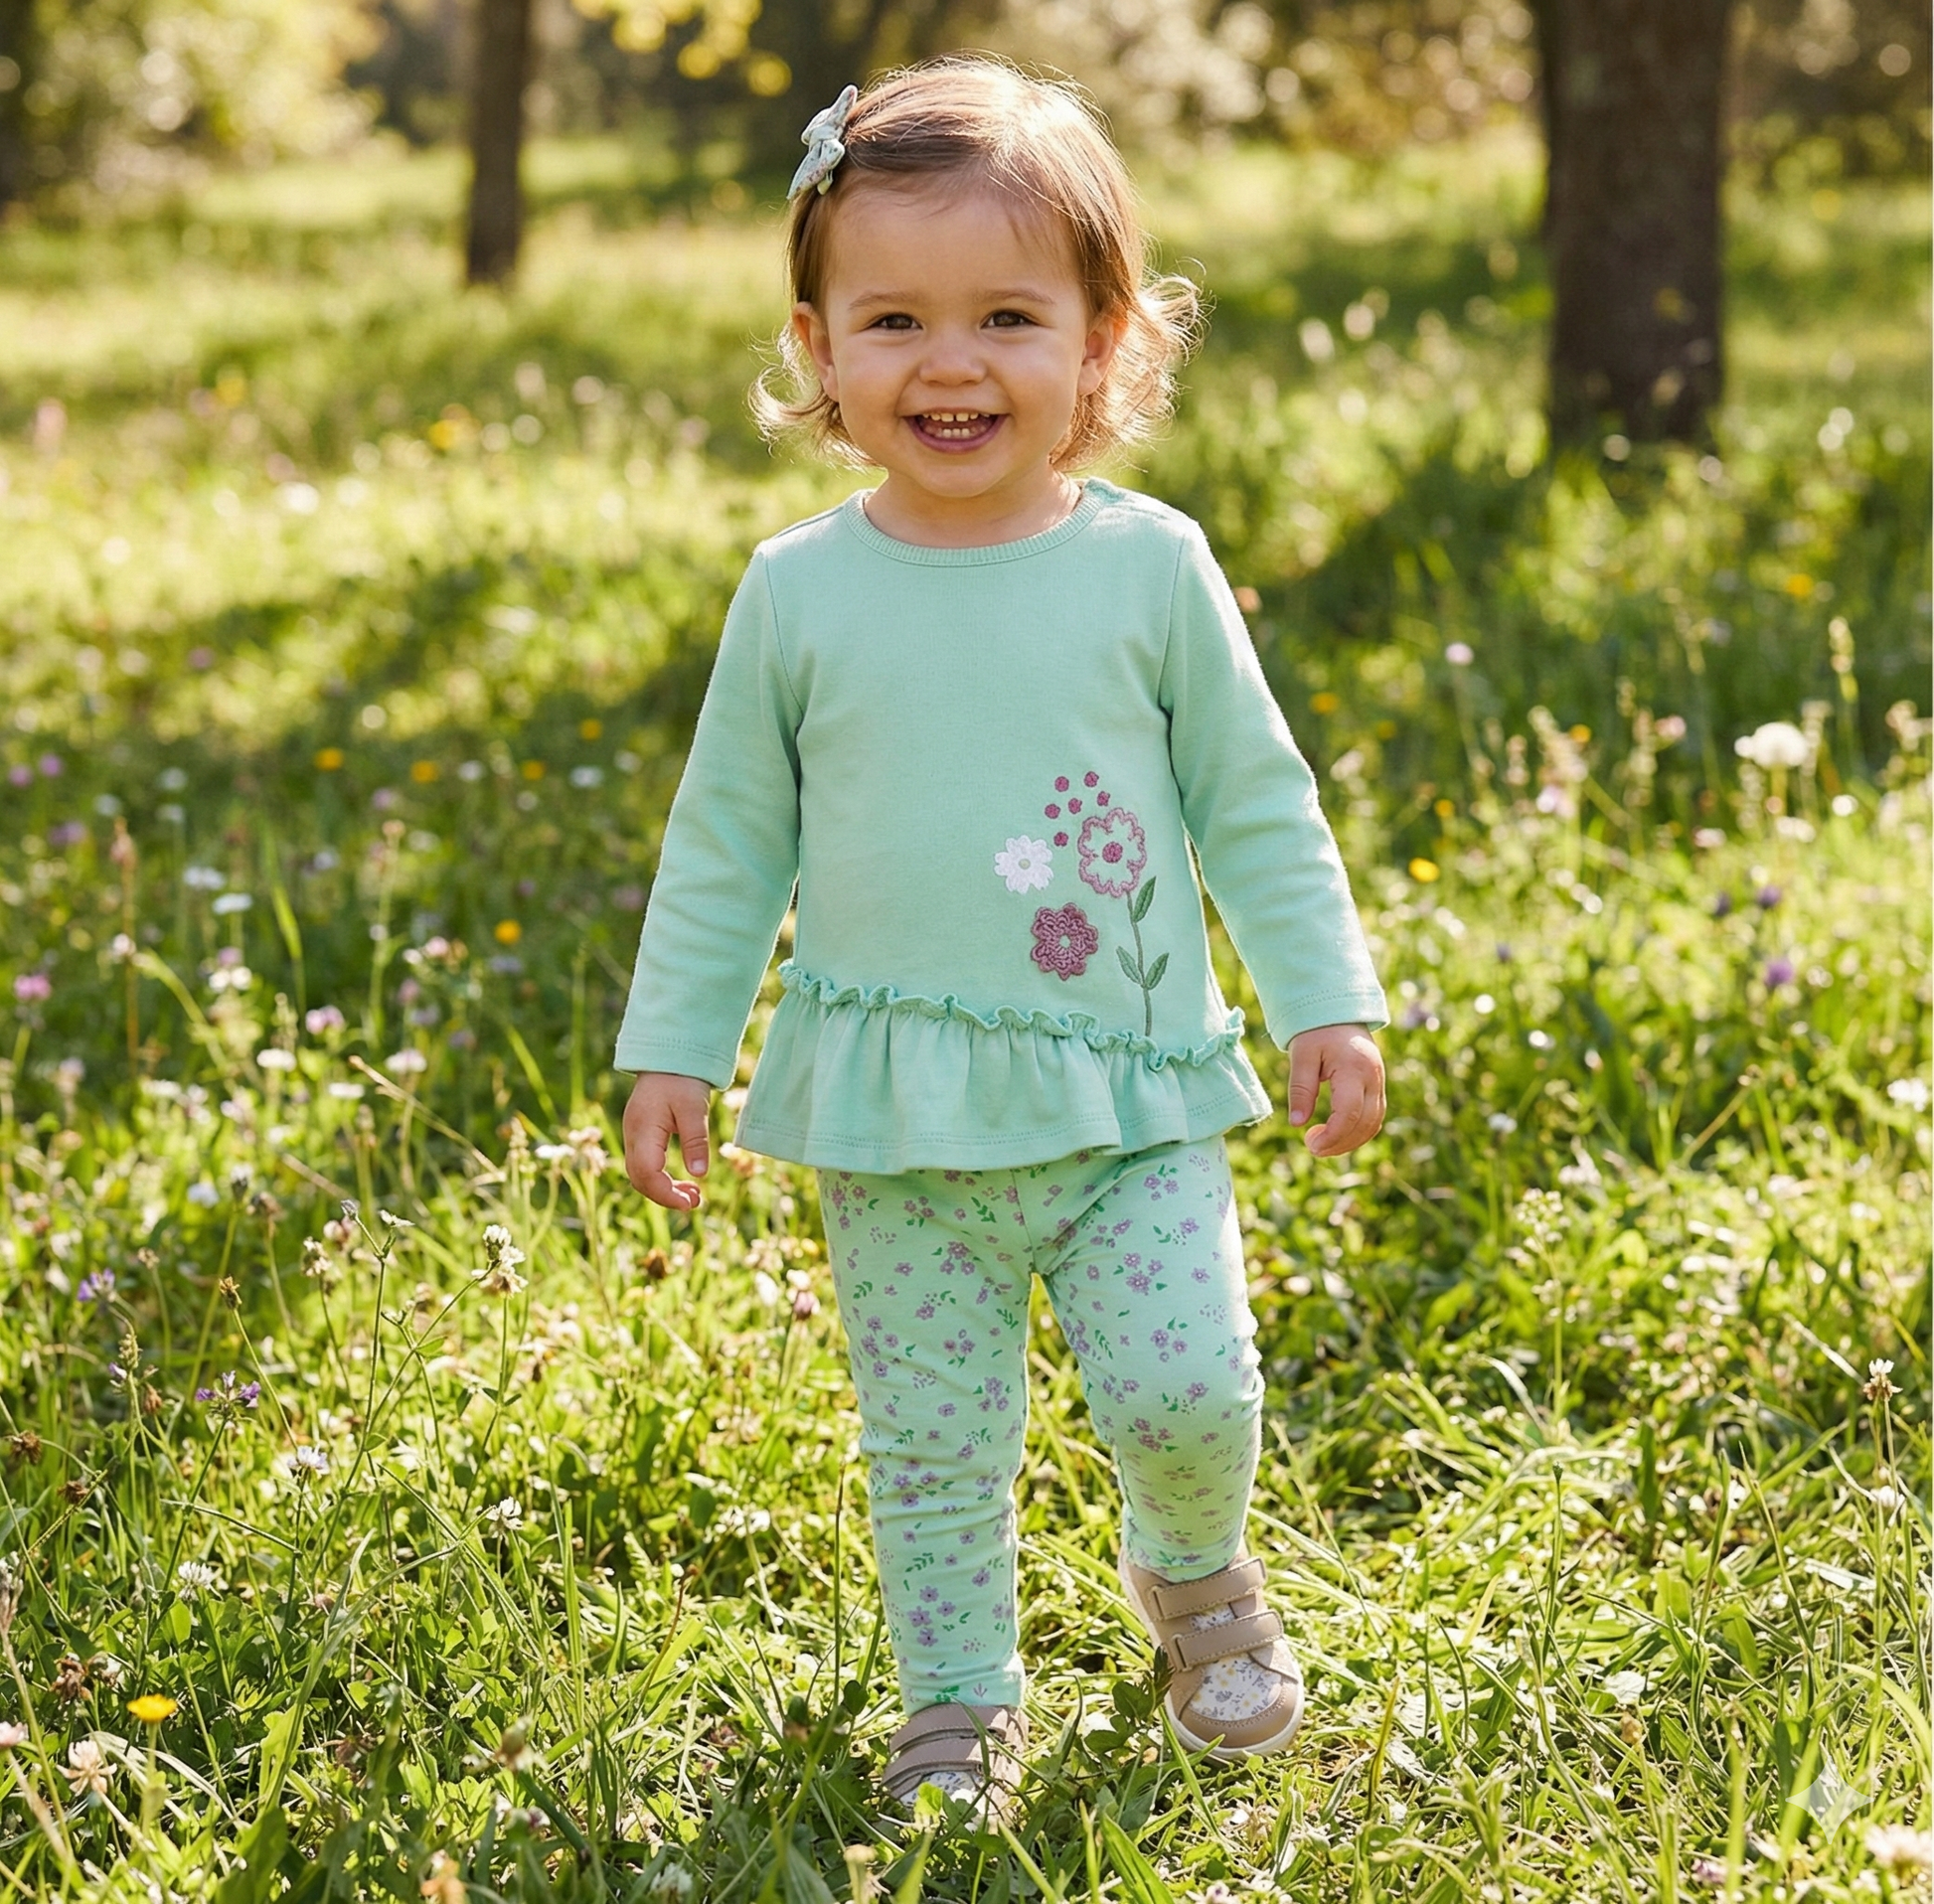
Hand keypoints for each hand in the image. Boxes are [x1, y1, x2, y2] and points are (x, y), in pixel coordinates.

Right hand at [622, 1071, 712, 1210]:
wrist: (667, 1056)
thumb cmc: (681, 1079)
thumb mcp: (694, 1108)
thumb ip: (695, 1141)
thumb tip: (700, 1174)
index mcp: (643, 1130)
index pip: (647, 1174)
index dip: (666, 1194)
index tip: (689, 1204)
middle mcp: (632, 1136)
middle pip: (640, 1180)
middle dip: (665, 1196)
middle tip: (695, 1203)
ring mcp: (634, 1136)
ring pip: (641, 1175)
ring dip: (664, 1189)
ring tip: (694, 1196)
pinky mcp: (640, 1135)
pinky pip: (645, 1165)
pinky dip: (662, 1178)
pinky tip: (683, 1181)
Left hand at [1286, 1024, 1384, 1158]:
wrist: (1337, 1012)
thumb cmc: (1316, 1032)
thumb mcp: (1301, 1056)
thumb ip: (1301, 1089)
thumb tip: (1297, 1124)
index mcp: (1355, 1069)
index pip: (1349, 1113)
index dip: (1333, 1135)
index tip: (1311, 1144)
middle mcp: (1373, 1077)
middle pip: (1365, 1123)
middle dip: (1340, 1143)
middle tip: (1313, 1148)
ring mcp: (1379, 1082)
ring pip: (1373, 1123)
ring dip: (1351, 1141)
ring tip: (1322, 1145)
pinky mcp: (1377, 1086)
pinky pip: (1374, 1116)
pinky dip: (1358, 1131)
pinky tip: (1336, 1135)